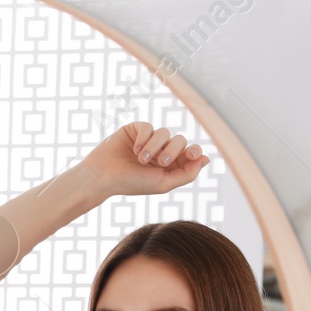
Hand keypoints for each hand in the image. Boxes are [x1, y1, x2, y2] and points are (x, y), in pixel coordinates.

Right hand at [71, 122, 210, 199]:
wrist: (104, 177)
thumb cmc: (131, 183)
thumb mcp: (163, 183)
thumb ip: (187, 174)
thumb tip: (206, 160)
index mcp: (169, 165)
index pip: (190, 153)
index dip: (194, 151)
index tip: (192, 154)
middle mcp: (160, 151)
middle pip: (180, 141)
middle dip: (173, 150)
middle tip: (160, 161)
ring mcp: (148, 140)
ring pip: (165, 132)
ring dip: (155, 146)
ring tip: (141, 158)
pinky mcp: (136, 130)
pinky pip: (148, 126)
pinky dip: (144, 138)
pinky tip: (134, 149)